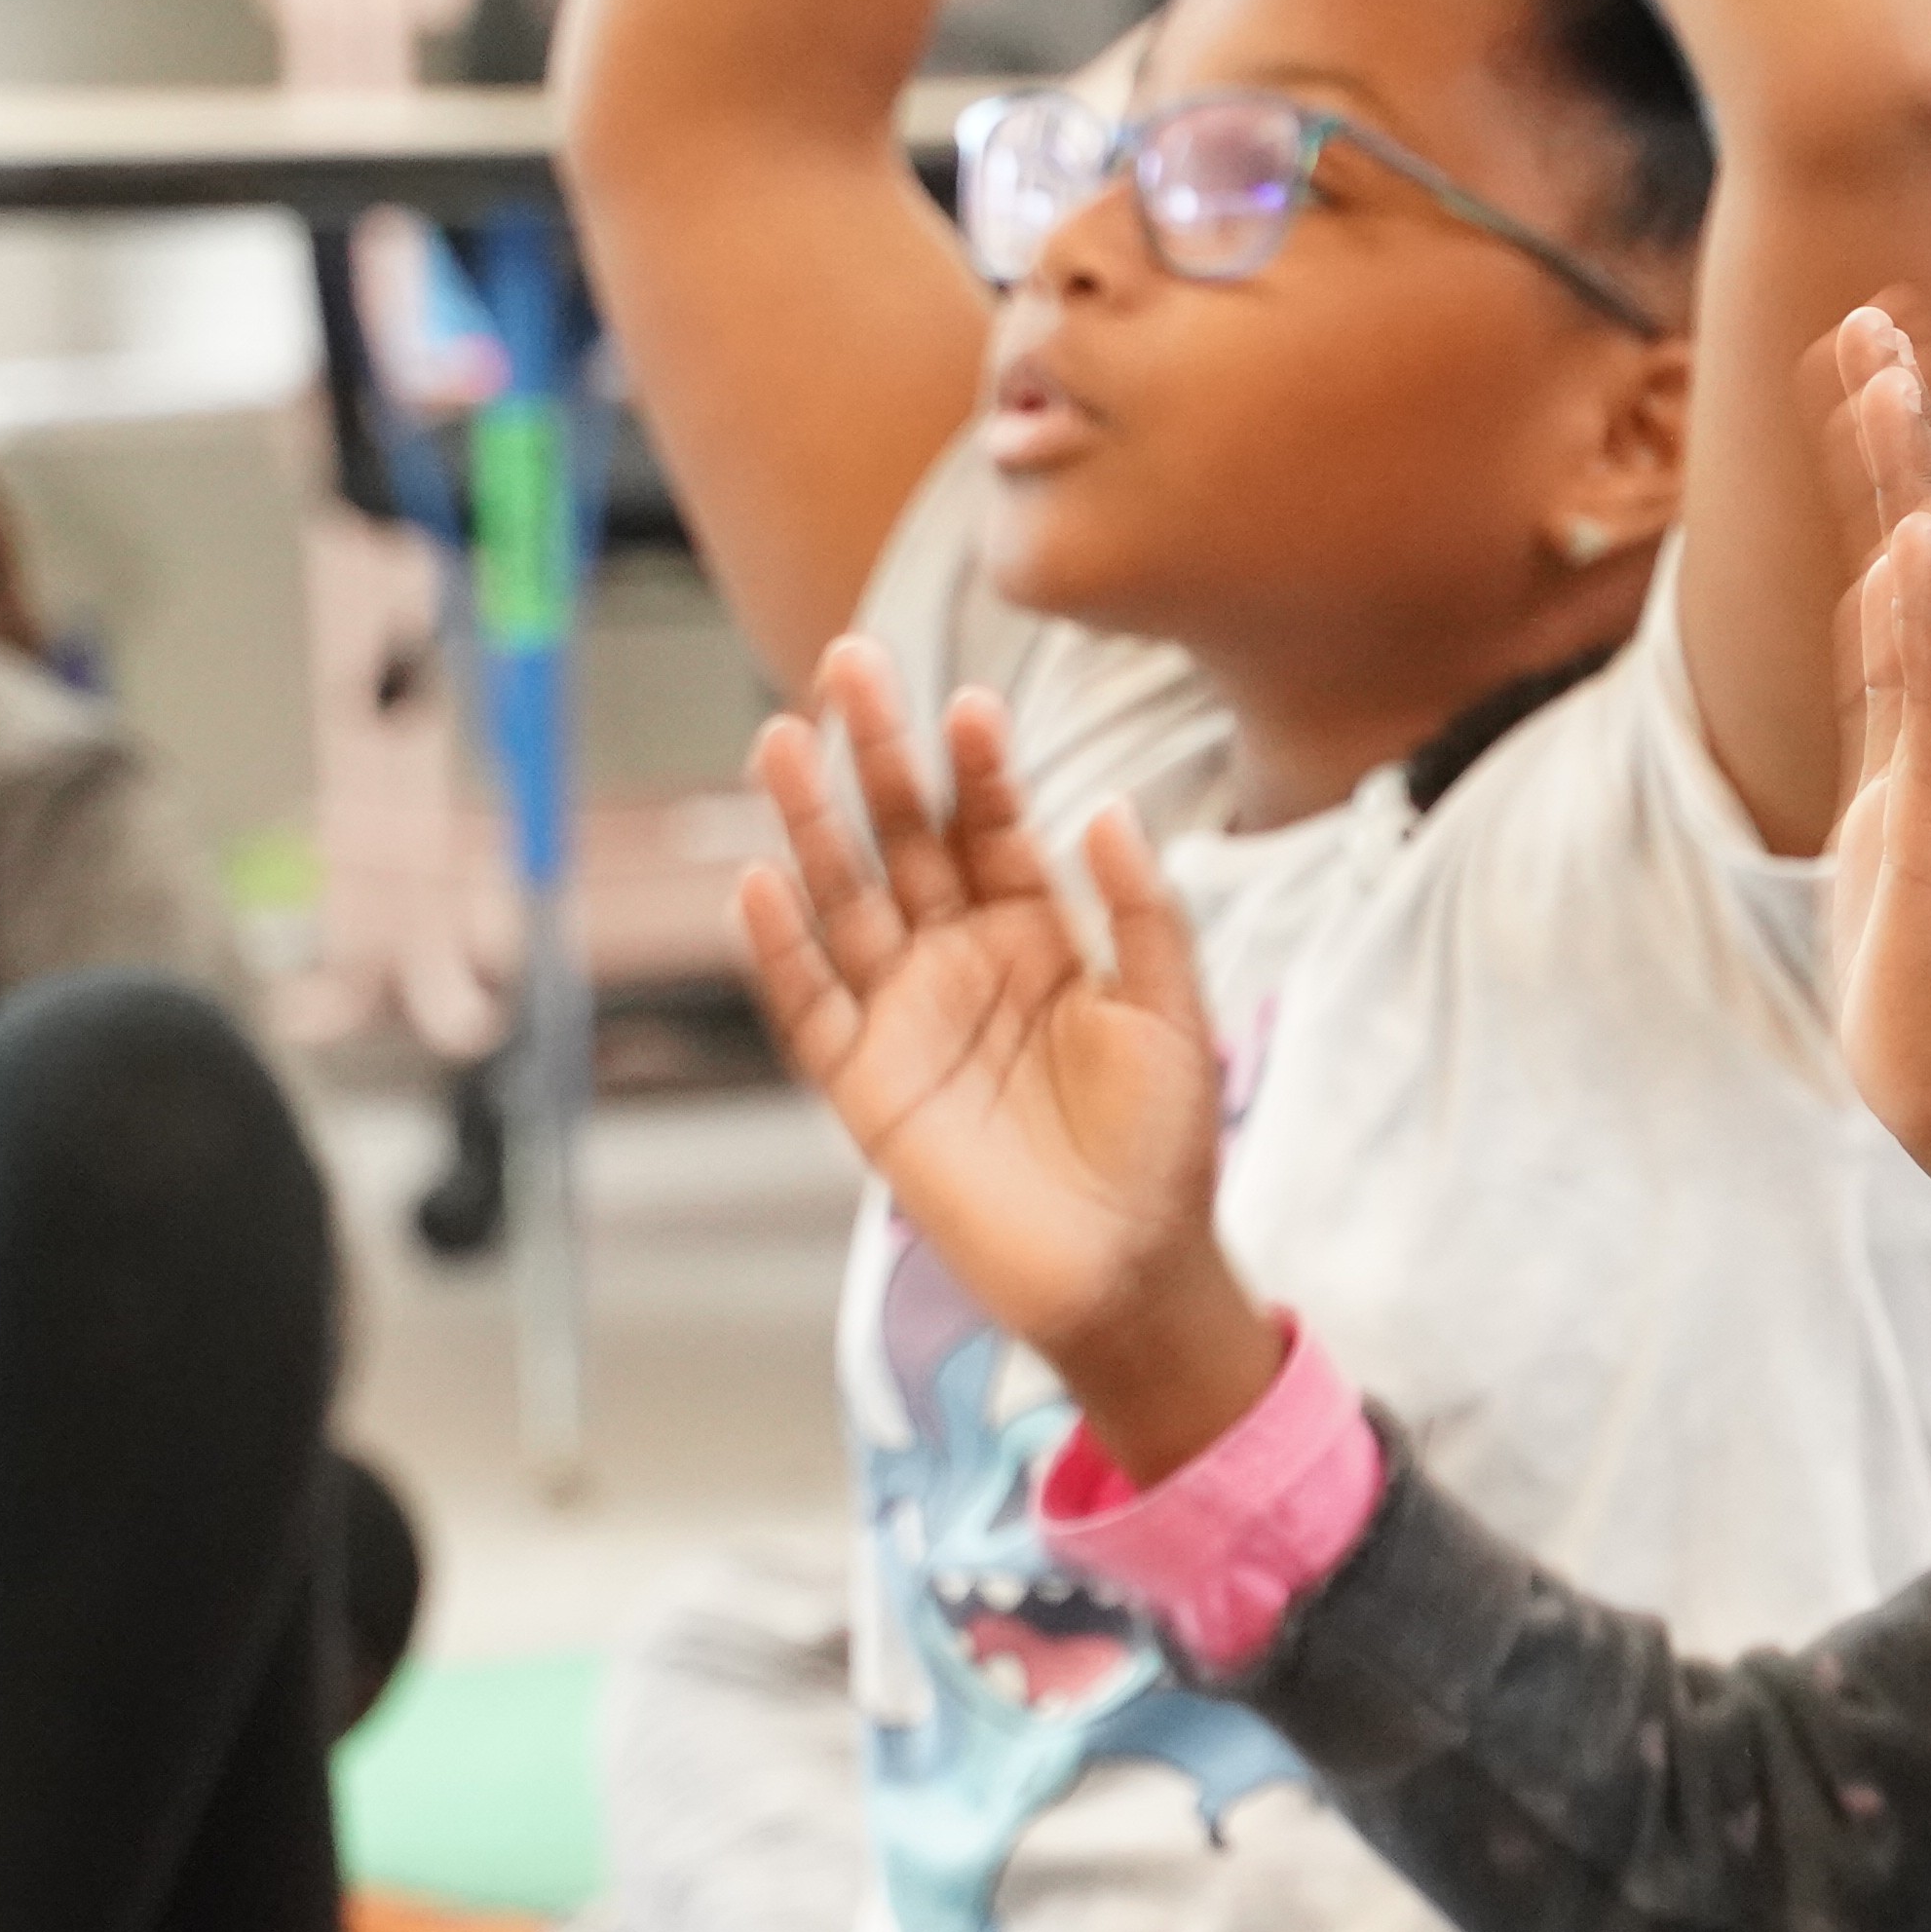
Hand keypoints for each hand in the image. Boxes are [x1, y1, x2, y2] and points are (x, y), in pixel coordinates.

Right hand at [739, 639, 1280, 1477]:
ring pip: (843, 901)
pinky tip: (757, 883)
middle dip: (874, 755)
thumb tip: (1102, 805)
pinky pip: (810, 1007)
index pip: (992, 825)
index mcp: (1037, 932)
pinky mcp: (867, 1083)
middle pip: (903, 839)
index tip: (971, 702)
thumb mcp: (1173, 1013)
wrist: (1130, 1268)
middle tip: (848, 664)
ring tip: (780, 740)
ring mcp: (907, 1015)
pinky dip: (779, 950)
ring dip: (809, 824)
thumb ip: (1140, 912)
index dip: (979, 766)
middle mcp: (961, 960)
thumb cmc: (1162, 1146)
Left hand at [1823, 305, 1930, 1167]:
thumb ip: (1888, 691)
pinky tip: (1903, 540)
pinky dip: (1921, 615)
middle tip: (1871, 314)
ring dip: (1911, 480)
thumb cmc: (1930, 946)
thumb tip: (1874, 584)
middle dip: (1902, 425)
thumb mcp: (1889, 788)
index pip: (1919, 542)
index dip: (1892, 441)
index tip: (1867, 339)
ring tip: (1885, 380)